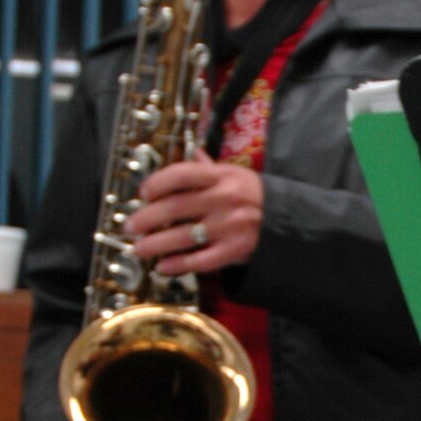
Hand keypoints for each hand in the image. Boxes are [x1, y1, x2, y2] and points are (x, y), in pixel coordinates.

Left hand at [125, 157, 263, 275]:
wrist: (289, 223)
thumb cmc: (256, 197)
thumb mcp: (237, 175)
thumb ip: (211, 169)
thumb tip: (192, 154)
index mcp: (221, 177)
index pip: (182, 174)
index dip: (158, 182)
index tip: (144, 192)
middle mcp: (223, 200)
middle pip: (175, 207)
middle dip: (147, 218)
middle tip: (130, 226)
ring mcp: (228, 227)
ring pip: (183, 236)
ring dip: (156, 244)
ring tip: (138, 249)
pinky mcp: (234, 251)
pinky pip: (200, 260)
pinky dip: (178, 265)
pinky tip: (162, 267)